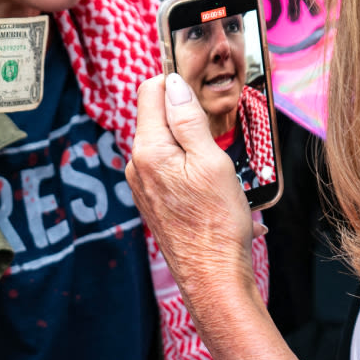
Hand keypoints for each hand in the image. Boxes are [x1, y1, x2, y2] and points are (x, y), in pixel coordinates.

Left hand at [126, 73, 255, 303]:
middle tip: (219, 135)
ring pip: (168, 145)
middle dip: (189, 118)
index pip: (150, 92)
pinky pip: (172, 169)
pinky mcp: (153, 201)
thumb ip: (188, 119)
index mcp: (148, 150)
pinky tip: (216, 191)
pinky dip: (194, 170)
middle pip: (159, 118)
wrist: (213, 277)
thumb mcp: (211, 161)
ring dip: (195, 146)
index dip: (176, 82)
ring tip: (222, 172)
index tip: (201, 89)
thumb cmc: (217, 223)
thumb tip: (174, 83)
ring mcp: (143, 185)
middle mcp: (137, 166)